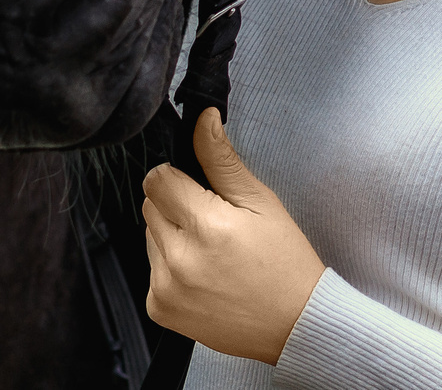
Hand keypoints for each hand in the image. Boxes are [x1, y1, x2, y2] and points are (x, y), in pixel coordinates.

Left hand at [143, 109, 326, 364]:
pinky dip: (171, 266)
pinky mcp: (159, 308)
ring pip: (149, 236)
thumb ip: (223, 160)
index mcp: (207, 226)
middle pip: (150, 206)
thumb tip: (203, 118)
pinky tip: (204, 273)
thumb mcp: (261, 202)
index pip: (157, 179)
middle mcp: (178, 260)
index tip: (203, 189)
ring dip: (172, 235)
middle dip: (176, 205)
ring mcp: (165, 288)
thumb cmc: (284, 259)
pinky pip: (151, 269)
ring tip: (212, 249)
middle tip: (214, 220)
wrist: (293, 323)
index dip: (180, 177)